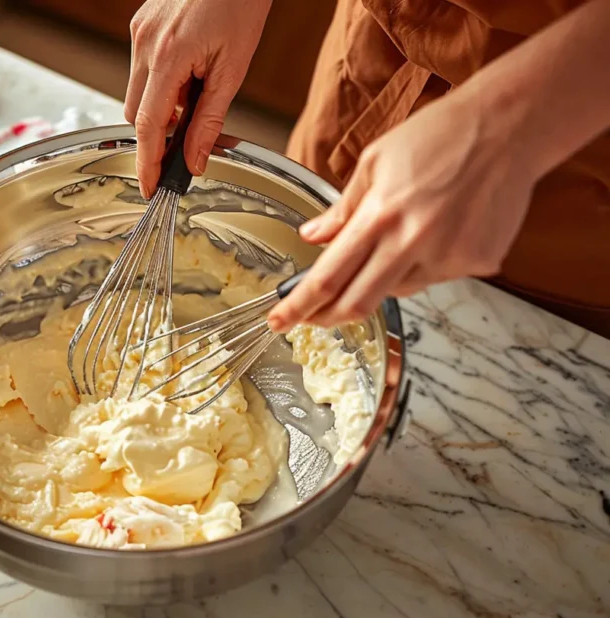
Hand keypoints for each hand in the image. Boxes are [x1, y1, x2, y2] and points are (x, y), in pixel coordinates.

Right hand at [125, 0, 270, 197]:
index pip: (147, 126)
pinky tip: (189, 67)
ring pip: (137, 92)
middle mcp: (145, 43)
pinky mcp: (140, 24)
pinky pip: (142, 68)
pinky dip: (162, 82)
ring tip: (198, 85)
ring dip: (162, 105)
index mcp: (168, 56)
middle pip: (135, 113)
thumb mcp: (233, 67)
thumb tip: (195, 160)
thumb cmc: (241, 0)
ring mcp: (139, 32)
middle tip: (189, 135)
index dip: (147, 164)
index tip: (150, 188)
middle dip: (158, 132)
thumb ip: (210, 119)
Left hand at [267, 91, 538, 333]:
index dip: (299, 305)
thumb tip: (312, 236)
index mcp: (381, 214)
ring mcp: (449, 255)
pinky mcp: (479, 262)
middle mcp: (414, 241)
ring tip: (400, 236)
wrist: (510, 125)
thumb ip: (343, 207)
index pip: (328, 276)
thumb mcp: (376, 162)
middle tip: (314, 317)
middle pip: (359, 303)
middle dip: (329, 317)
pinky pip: (436, 277)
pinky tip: (438, 229)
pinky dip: (424, 264)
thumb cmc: (441, 134)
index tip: (279, 320)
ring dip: (383, 279)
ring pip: (399, 290)